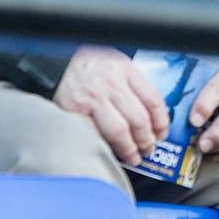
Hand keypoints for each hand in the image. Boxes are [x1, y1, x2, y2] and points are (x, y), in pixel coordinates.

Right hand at [54, 46, 169, 165]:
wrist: (57, 62)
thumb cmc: (90, 64)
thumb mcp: (117, 64)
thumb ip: (134, 85)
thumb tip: (153, 113)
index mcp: (126, 70)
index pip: (153, 100)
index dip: (161, 122)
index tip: (162, 133)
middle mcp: (111, 84)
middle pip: (138, 119)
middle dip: (147, 140)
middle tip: (148, 148)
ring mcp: (93, 99)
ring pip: (119, 132)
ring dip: (129, 148)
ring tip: (132, 156)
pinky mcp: (75, 112)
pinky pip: (95, 135)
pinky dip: (105, 147)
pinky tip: (111, 152)